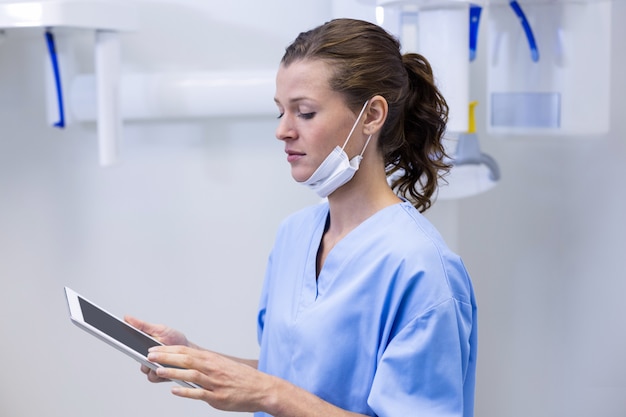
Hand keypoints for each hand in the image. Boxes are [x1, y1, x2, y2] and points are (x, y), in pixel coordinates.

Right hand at [124, 315, 189, 382]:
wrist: (189, 350)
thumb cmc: (174, 338)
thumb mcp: (159, 328)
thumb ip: (143, 325)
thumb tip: (127, 318)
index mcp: (143, 345)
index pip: (129, 346)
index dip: (121, 344)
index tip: (117, 340)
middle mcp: (146, 357)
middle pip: (137, 360)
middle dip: (140, 356)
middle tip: (148, 353)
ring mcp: (153, 366)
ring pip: (145, 370)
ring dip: (151, 365)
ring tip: (160, 359)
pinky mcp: (160, 375)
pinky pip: (154, 377)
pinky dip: (158, 373)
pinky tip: (164, 367)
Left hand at [146, 345, 271, 412]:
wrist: (262, 389)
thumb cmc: (242, 378)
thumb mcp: (223, 366)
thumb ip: (206, 365)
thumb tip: (187, 365)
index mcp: (212, 360)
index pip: (186, 351)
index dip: (168, 350)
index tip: (154, 349)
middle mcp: (212, 369)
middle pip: (185, 359)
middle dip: (165, 357)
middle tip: (150, 356)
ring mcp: (215, 383)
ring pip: (190, 374)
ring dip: (172, 371)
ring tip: (157, 370)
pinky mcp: (218, 397)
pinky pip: (199, 393)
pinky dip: (186, 391)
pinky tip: (174, 390)